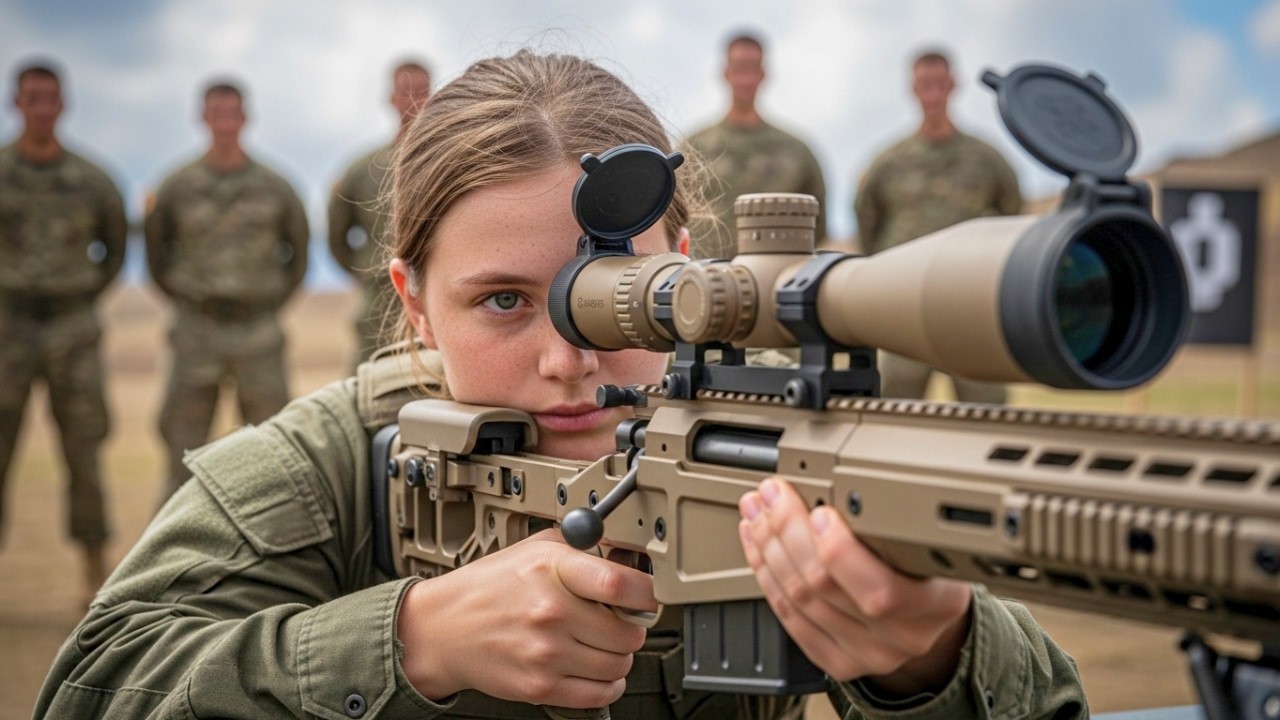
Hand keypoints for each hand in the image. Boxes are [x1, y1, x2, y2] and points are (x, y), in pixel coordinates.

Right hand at [396, 529, 655, 707]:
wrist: (443, 628)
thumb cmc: (489, 586)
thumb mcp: (534, 549)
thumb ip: (582, 547)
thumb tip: (629, 554)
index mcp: (550, 570)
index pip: (620, 584)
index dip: (646, 593)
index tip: (647, 596)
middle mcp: (549, 612)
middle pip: (628, 631)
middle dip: (632, 627)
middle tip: (622, 621)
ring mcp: (545, 653)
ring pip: (619, 664)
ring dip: (620, 656)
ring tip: (605, 644)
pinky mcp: (539, 686)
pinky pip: (600, 694)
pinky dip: (608, 684)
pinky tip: (597, 669)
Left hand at [739, 478, 971, 696]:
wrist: (930, 620)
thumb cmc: (932, 570)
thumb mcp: (933, 542)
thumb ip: (893, 524)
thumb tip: (834, 479)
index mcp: (937, 603)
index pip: (880, 588)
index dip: (838, 549)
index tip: (817, 510)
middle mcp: (903, 636)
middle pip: (824, 585)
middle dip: (787, 530)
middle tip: (772, 495)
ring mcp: (868, 654)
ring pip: (798, 598)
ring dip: (768, 547)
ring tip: (757, 512)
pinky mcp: (838, 662)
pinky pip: (788, 617)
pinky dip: (766, 575)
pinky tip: (758, 546)